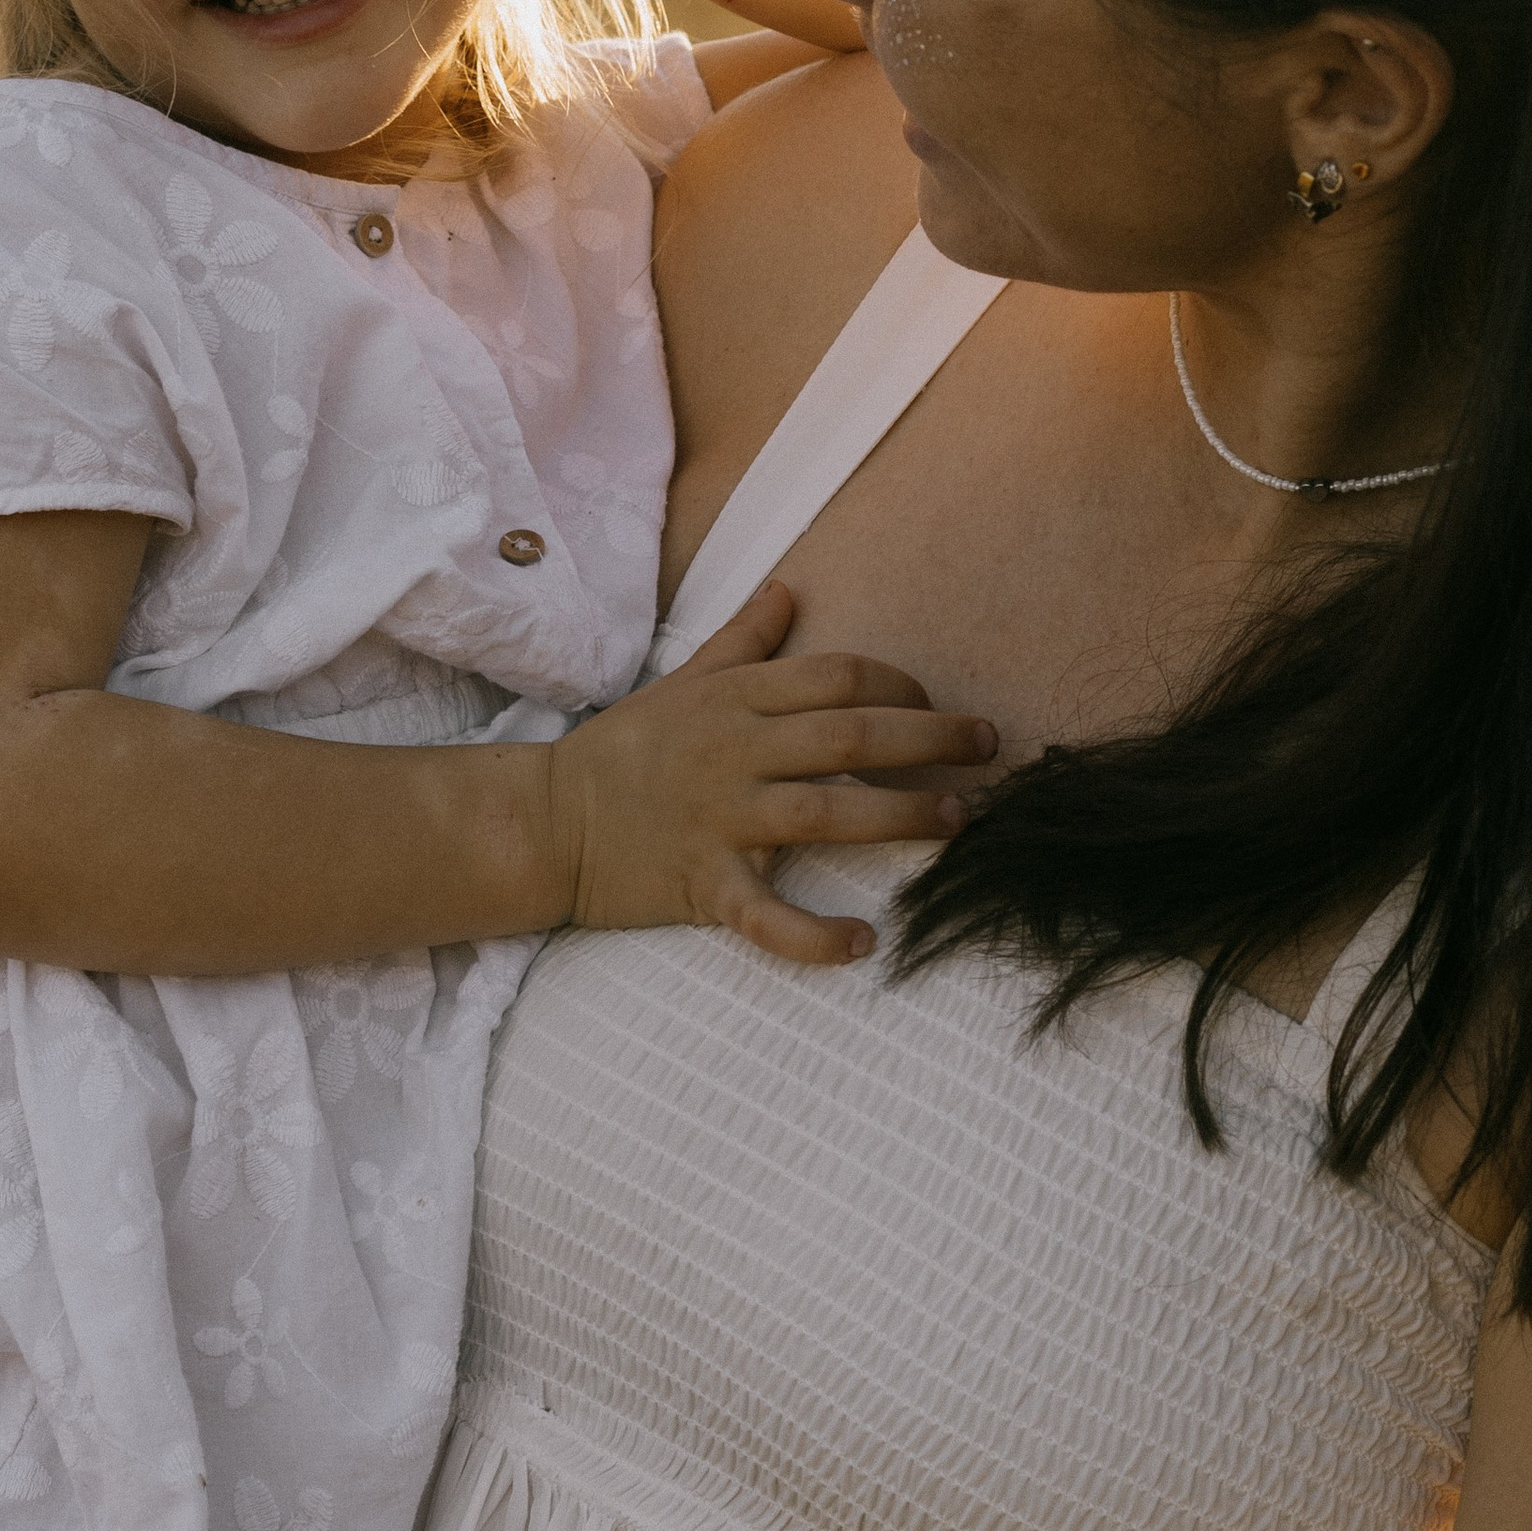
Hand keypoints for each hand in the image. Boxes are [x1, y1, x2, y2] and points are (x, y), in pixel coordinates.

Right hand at [543, 581, 997, 965]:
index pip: (835, 677)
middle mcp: (734, 753)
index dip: (897, 684)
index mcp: (733, 700)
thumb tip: (788, 588)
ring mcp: (719, 819)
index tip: (933, 703)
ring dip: (899, 818)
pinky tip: (861, 942)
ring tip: (956, 823)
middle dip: (929, 740)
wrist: (544, 823)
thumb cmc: (623, 752)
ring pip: (824, 814)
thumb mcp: (682, 682)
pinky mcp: (702, 884)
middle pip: (848, 738)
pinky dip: (812, 934)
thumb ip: (742, 640)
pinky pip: (765, 915)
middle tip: (987, 747)